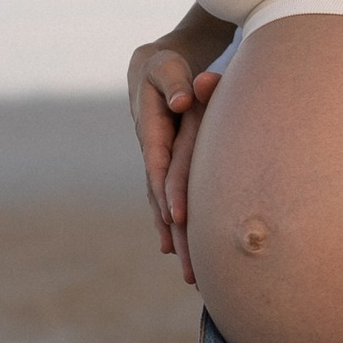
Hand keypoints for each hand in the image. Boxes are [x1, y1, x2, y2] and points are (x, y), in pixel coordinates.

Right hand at [127, 30, 221, 265]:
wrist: (154, 68)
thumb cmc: (166, 64)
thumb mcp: (167, 64)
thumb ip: (175, 80)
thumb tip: (184, 100)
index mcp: (152, 130)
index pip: (161, 166)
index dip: (168, 192)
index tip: (178, 218)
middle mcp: (152, 153)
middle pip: (162, 199)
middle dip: (176, 233)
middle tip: (190, 269)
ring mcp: (158, 164)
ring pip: (165, 206)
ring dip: (177, 240)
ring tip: (191, 277)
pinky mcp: (166, 168)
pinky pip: (169, 201)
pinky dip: (174, 227)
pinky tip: (177, 252)